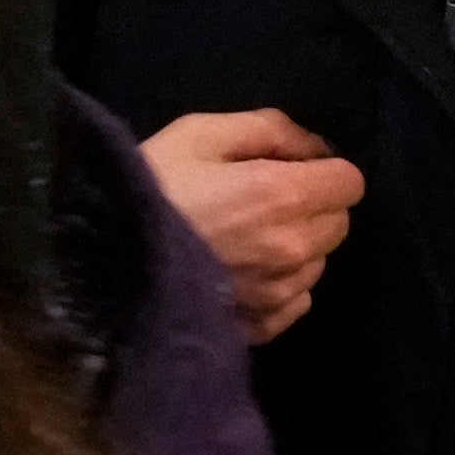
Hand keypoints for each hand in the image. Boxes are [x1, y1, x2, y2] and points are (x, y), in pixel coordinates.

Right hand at [142, 103, 363, 340]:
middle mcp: (294, 248)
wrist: (104, 258)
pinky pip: (297, 300)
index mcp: (283, 194)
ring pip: (318, 263)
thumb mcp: (198, 133)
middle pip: (338, 223)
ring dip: (297, 247)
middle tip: (263, 201)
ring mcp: (280, 292)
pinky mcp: (262, 325)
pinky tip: (241, 272)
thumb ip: (267, 128)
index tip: (290, 168)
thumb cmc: (151, 186)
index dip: (323, 169)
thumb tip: (313, 146)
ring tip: (245, 239)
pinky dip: (281, 284)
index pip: (349, 182)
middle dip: (313, 207)